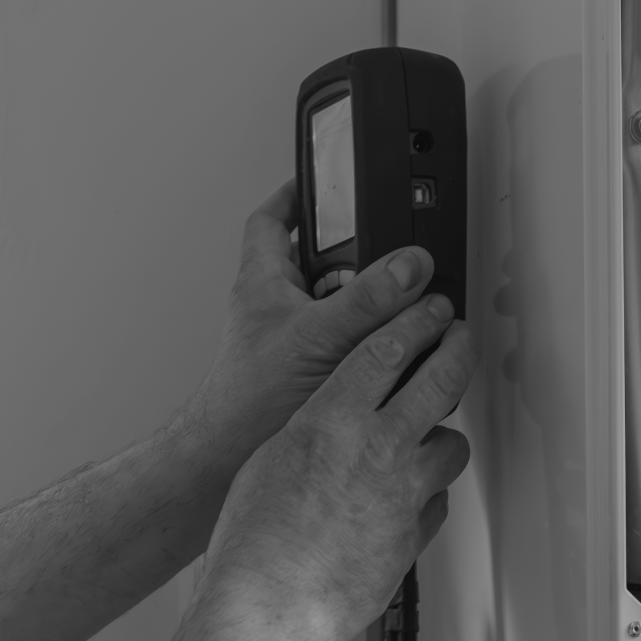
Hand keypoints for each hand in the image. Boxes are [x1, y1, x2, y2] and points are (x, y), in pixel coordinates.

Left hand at [184, 180, 440, 466]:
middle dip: (358, 260)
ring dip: (370, 311)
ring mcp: (290, 344)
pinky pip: (346, 349)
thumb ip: (368, 299)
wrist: (231, 459)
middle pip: (320, 264)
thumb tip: (410, 268)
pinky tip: (392, 362)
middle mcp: (276, 310)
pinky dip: (371, 350)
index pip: (274, 220)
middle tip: (391, 257)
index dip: (299, 195)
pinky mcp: (306, 375)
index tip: (326, 182)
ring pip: (337, 310)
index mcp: (264, 282)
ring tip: (403, 313)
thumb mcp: (318, 335)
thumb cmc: (247, 400)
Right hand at [197, 291, 475, 640]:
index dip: (415, 320)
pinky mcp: (415, 535)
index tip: (430, 310)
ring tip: (433, 432)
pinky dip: (429, 493)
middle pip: (440, 380)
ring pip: (453, 445)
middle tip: (460, 337)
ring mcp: (405, 493)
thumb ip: (315, 429)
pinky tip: (413, 495)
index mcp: (334, 419)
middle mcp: (379, 448)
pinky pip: (439, 500)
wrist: (270, 605)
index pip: (388, 348)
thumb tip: (334, 421)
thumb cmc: (254, 540)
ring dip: (444, 434)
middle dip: (457, 349)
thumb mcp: (272, 458)